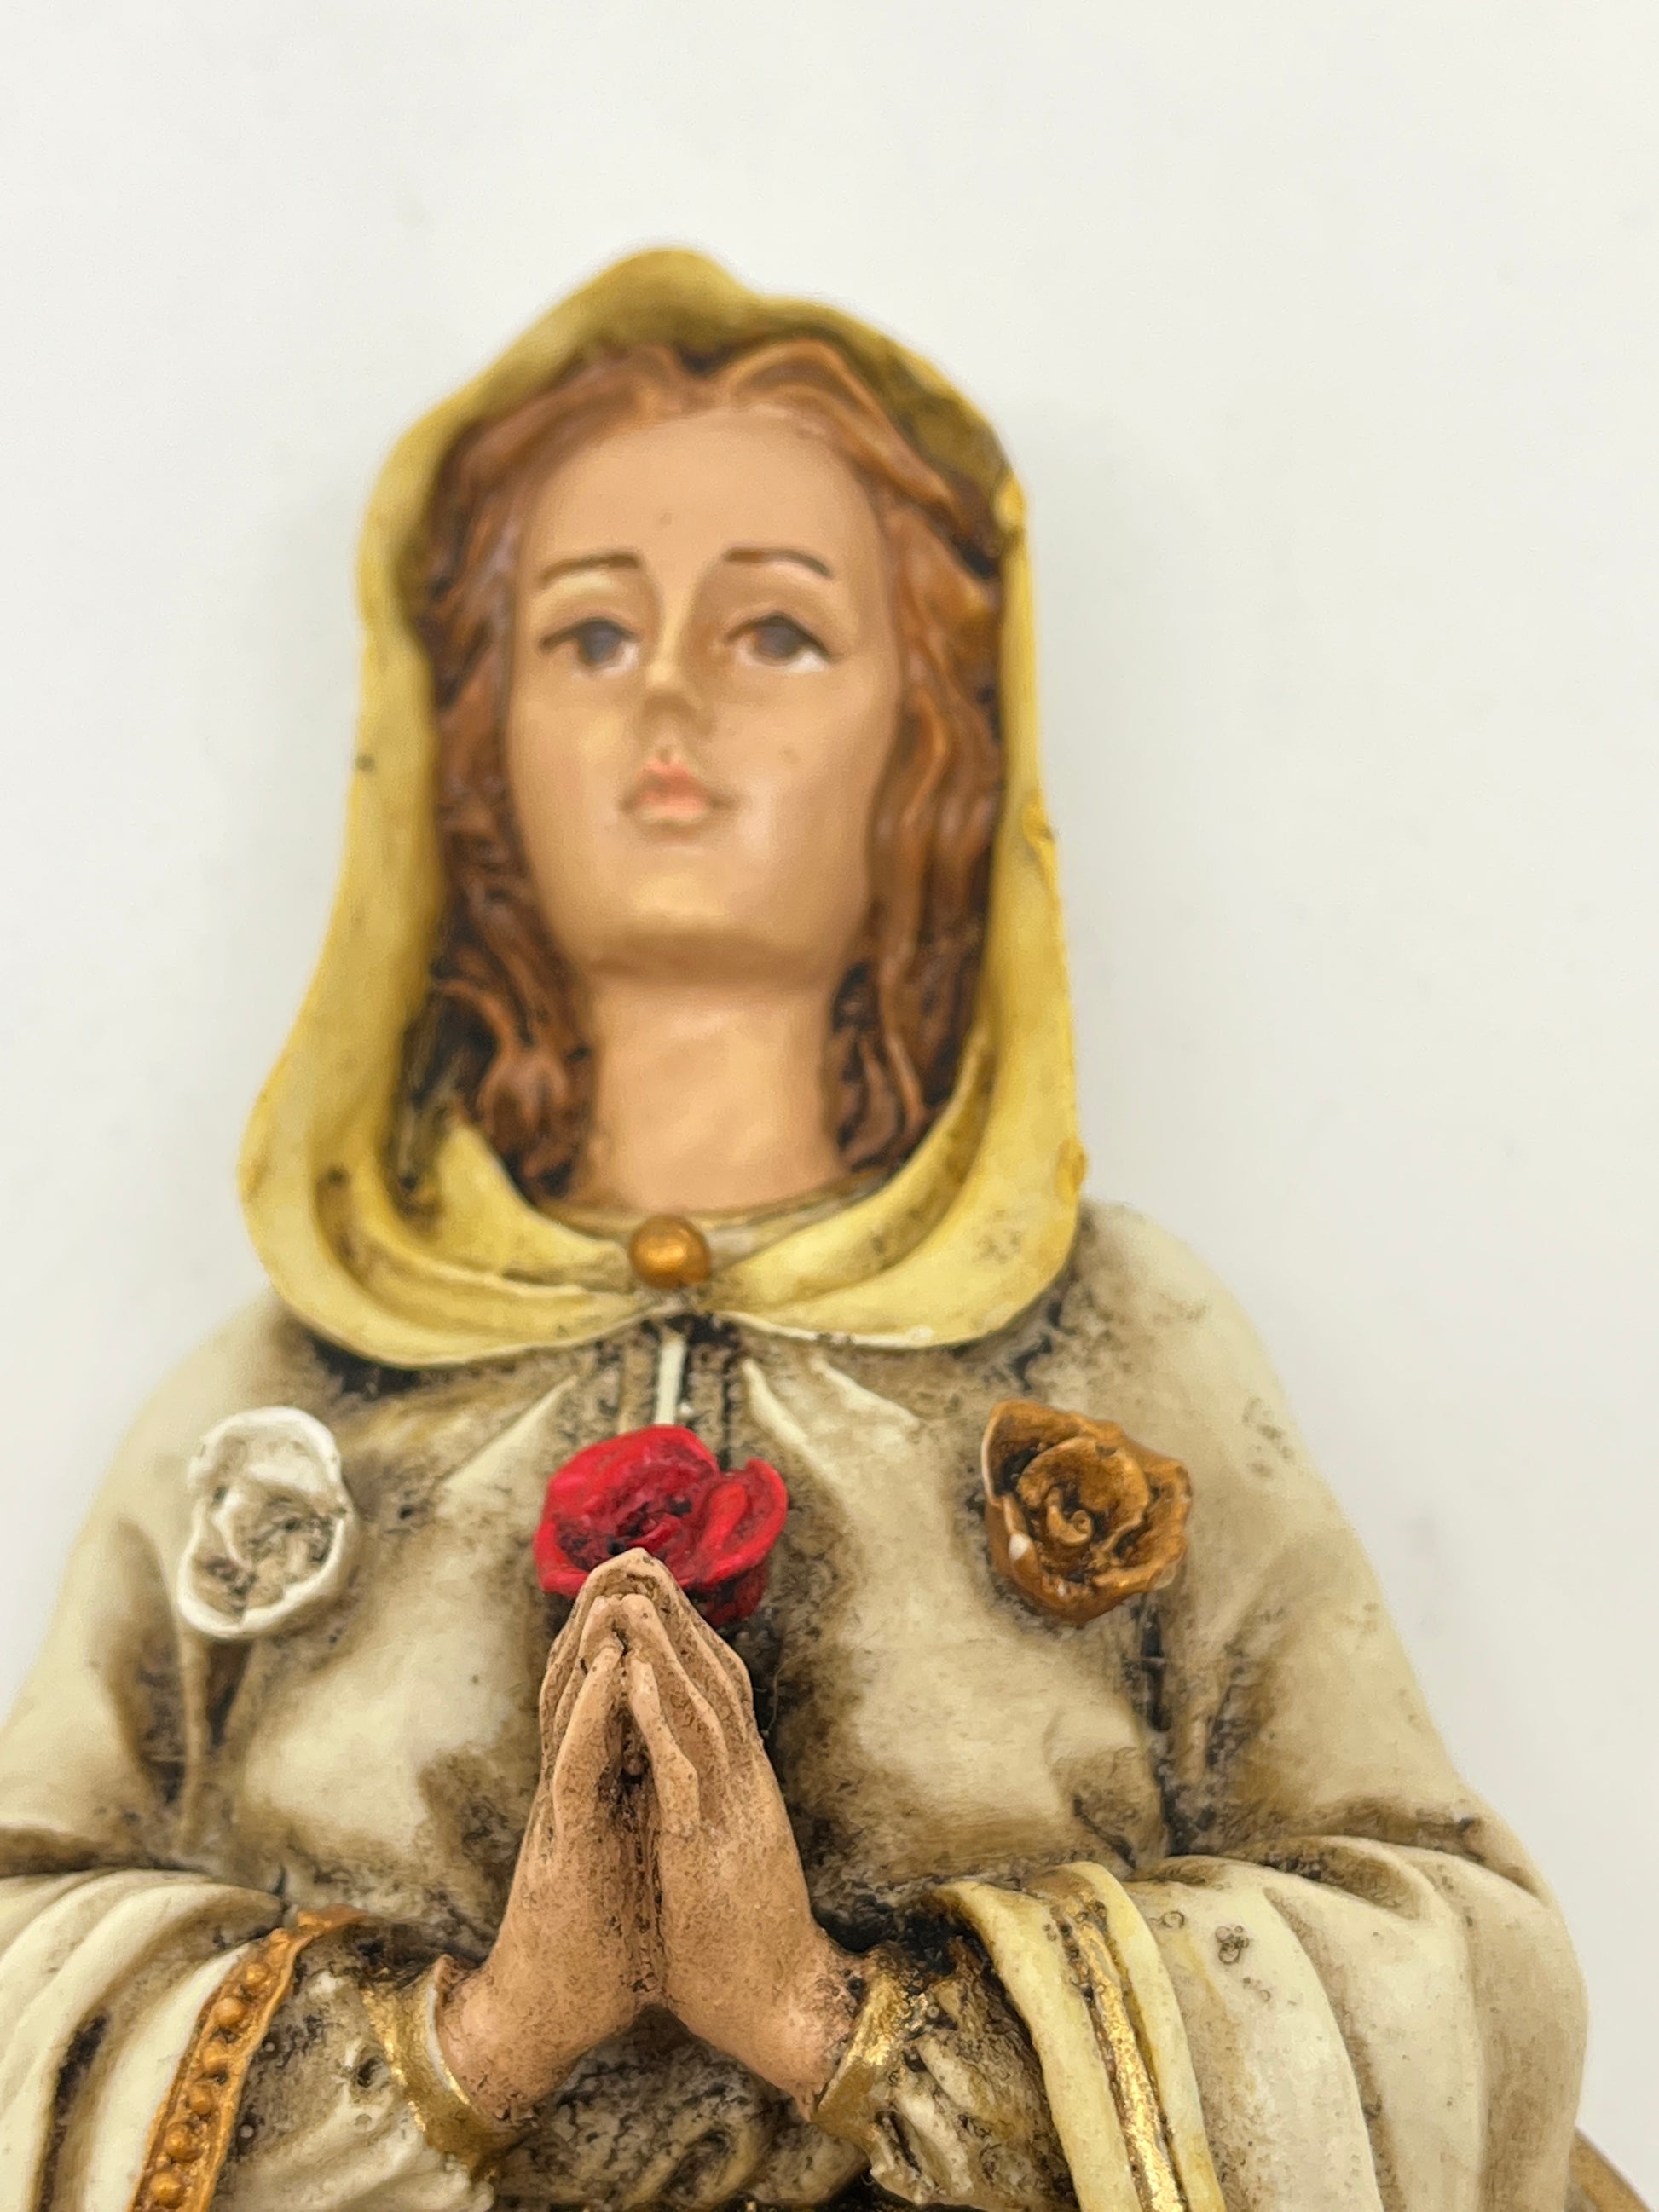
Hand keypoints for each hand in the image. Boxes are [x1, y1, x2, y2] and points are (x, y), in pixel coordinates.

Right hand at [436, 1559, 662, 2119]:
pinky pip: (575, 1768)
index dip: (621, 1633)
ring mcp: (564, 1811)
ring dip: (591, 1644)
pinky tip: (609, 1670)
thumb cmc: (599, 1943)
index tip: (651, 1577)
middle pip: (578, 1683)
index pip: (602, 1692)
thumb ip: (638, 1802)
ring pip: (570, 1710)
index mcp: (594, 1784)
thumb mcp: (631, 1852)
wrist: (552, 2017)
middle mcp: (573, 1785)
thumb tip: (667, 1761)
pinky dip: (591, 1713)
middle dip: (602, 1614)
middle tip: (628, 1552)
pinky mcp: (566, 1847)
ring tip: (617, 1585)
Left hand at [608, 1556, 859, 2110]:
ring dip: (663, 1645)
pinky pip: (680, 1763)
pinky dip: (656, 1710)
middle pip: (714, 1679)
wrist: (783, 2004)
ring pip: (699, 1706)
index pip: (722, 1690)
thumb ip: (707, 1807)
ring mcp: (731, 1808)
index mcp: (743, 1785)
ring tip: (631, 1592)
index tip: (659, 1587)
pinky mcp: (709, 1843)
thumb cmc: (743, 1940)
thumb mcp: (724, 1853)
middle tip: (644, 1558)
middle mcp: (743, 1782)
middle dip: (677, 1616)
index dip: (690, 1635)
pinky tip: (632, 1670)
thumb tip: (686, 1773)